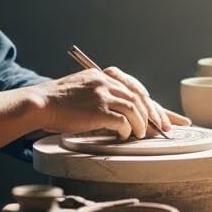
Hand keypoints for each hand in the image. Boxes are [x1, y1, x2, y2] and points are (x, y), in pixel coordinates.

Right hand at [30, 69, 190, 139]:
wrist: (39, 103)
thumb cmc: (59, 101)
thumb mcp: (83, 88)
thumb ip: (103, 93)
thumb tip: (125, 112)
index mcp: (104, 75)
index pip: (137, 88)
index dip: (156, 104)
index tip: (172, 118)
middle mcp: (106, 81)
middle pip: (141, 97)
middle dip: (156, 115)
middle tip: (164, 128)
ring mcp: (103, 94)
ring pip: (135, 108)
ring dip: (142, 124)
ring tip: (142, 134)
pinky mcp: (98, 109)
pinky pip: (122, 121)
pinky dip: (127, 130)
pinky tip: (124, 136)